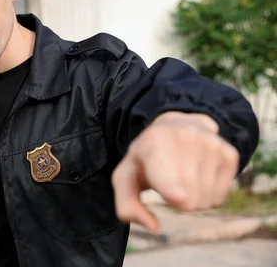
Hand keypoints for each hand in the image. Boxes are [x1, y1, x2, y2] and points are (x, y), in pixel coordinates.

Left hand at [111, 111, 239, 233]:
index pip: (169, 173)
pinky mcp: (229, 153)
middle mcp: (184, 138)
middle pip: (189, 200)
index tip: (177, 196)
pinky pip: (221, 196)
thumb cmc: (146, 160)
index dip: (174, 190)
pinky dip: (209, 194)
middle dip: (176, 202)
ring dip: (194, 198)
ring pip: (206, 201)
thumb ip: (127, 206)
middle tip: (168, 181)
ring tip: (182, 175)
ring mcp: (210, 143)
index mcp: (152, 144)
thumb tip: (154, 228)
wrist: (173, 127)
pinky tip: (198, 174)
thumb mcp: (125, 178)